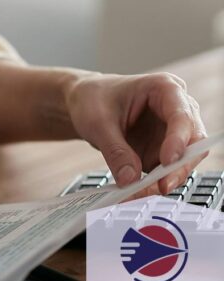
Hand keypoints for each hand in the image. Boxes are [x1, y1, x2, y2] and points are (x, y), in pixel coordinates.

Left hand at [65, 72, 206, 193]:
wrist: (85, 103)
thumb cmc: (93, 100)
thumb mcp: (97, 123)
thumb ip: (115, 150)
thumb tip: (130, 180)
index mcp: (164, 89)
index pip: (182, 116)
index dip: (178, 140)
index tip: (167, 161)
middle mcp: (177, 108)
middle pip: (193, 140)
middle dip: (181, 165)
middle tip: (162, 186)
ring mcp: (172, 130)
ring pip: (185, 158)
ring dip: (169, 177)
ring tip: (144, 191)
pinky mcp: (163, 148)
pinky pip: (168, 168)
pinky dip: (157, 181)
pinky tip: (140, 190)